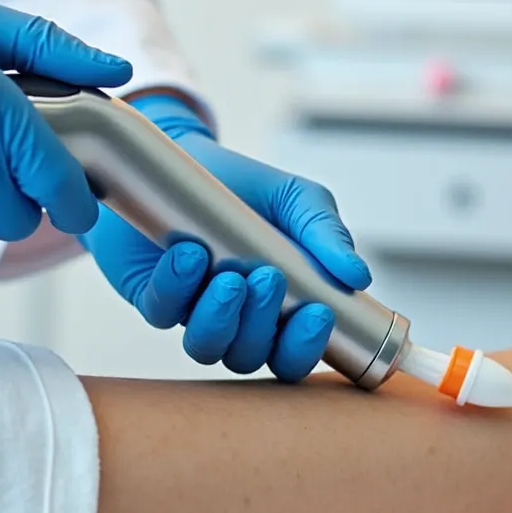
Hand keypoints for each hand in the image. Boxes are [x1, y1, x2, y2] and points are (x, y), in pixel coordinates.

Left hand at [82, 94, 370, 379]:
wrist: (184, 156)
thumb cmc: (245, 186)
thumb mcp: (296, 199)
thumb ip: (326, 233)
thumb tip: (358, 276)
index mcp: (281, 307)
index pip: (294, 354)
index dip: (306, 348)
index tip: (318, 313)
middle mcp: (238, 319)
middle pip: (252, 357)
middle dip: (263, 325)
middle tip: (269, 278)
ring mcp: (194, 312)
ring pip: (207, 348)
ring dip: (221, 318)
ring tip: (230, 276)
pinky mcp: (153, 297)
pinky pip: (163, 311)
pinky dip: (177, 287)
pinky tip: (188, 254)